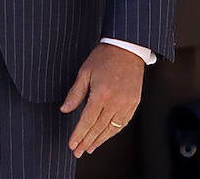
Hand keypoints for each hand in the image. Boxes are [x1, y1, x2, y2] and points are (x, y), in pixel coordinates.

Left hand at [60, 43, 144, 157]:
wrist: (127, 49)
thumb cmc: (104, 57)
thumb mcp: (85, 72)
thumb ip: (75, 94)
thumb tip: (65, 110)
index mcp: (100, 94)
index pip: (87, 121)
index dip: (78, 135)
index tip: (72, 144)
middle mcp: (114, 102)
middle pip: (98, 128)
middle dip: (86, 142)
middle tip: (78, 151)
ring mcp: (126, 104)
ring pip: (111, 129)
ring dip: (99, 140)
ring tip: (90, 148)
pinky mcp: (134, 103)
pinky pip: (123, 123)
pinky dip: (113, 132)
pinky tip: (106, 136)